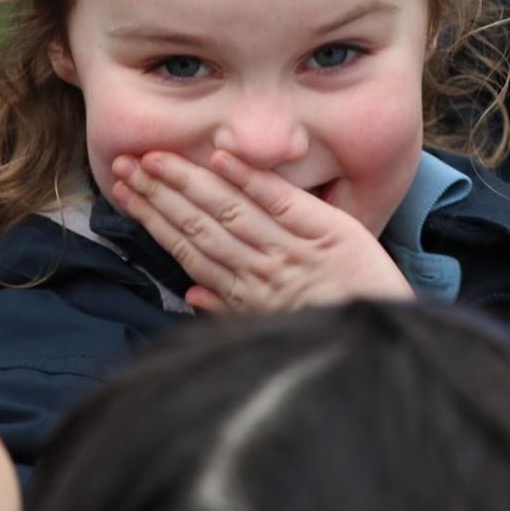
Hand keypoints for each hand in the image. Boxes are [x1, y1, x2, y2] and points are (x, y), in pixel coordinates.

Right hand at [108, 148, 412, 311]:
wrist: (385, 353)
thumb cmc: (329, 335)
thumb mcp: (273, 332)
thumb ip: (230, 310)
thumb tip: (189, 294)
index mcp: (246, 295)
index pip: (187, 249)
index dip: (152, 219)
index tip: (123, 193)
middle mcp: (261, 272)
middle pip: (199, 226)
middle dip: (158, 195)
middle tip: (124, 165)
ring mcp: (294, 253)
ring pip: (230, 212)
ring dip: (189, 183)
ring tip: (156, 158)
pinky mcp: (329, 235)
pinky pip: (283, 203)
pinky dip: (251, 179)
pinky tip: (221, 157)